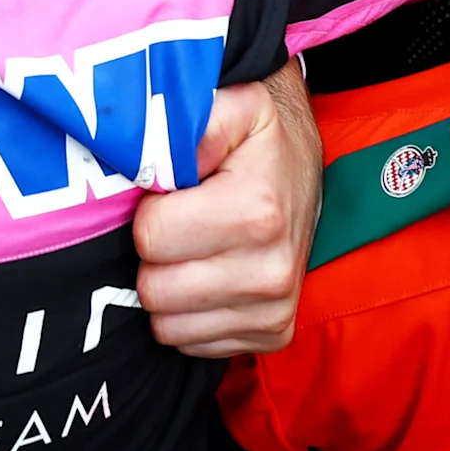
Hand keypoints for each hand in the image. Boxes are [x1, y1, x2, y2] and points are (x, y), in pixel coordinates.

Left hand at [134, 62, 322, 357]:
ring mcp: (275, 310)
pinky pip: (193, 344)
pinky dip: (190, 315)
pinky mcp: (273, 334)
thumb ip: (190, 121)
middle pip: (155, 290)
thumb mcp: (232, 106)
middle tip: (177, 228)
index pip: (149, 238)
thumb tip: (158, 158)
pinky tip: (208, 277)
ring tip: (191, 252)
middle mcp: (272, 270)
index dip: (148, 213)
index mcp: (257, 211)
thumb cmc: (255, 142)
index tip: (170, 198)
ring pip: (168, 326)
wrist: (301, 171)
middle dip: (153, 257)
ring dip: (168, 291)